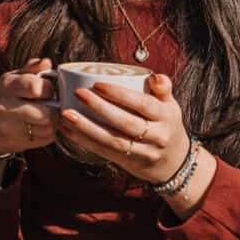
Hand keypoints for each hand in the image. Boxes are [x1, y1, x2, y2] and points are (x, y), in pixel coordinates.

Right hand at [0, 59, 59, 156]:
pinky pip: (46, 139)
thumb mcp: (12, 79)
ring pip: (48, 128)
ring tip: (47, 115)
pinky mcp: (18, 143)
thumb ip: (31, 69)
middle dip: (54, 108)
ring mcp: (11, 129)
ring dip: (53, 121)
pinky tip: (42, 126)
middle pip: (46, 113)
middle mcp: (6, 108)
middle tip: (52, 104)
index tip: (48, 89)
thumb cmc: (3, 97)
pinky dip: (49, 132)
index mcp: (7, 86)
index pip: (35, 87)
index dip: (48, 88)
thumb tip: (47, 62)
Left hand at [61, 74, 192, 184]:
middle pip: (125, 123)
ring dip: (86, 128)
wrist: (173, 163)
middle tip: (78, 94)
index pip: (142, 104)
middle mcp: (156, 136)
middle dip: (100, 108)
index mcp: (165, 117)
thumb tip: (154, 76)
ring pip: (112, 141)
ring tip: (66, 114)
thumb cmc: (166, 125)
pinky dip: (84, 141)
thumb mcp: (170, 106)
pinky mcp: (127, 162)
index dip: (120, 95)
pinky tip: (68, 130)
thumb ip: (163, 88)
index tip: (98, 84)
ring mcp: (142, 152)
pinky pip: (104, 152)